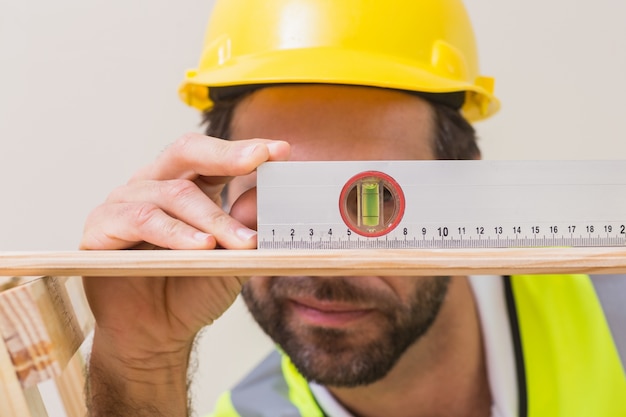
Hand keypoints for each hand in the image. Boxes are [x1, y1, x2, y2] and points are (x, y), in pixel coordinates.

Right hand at [80, 133, 288, 414]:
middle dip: (226, 155)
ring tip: (240, 241)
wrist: (155, 335)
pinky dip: (175, 232)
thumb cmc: (191, 290)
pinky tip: (201, 247)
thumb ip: (246, 229)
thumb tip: (265, 198)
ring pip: (172, 194)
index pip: (216, 157)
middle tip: (259, 158)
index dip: (246, 150)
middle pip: (187, 152)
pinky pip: (140, 219)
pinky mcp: (101, 227)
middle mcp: (154, 184)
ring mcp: (125, 202)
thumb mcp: (232, 260)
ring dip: (211, 218)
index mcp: (186, 185)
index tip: (280, 150)